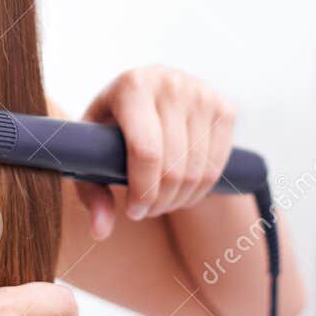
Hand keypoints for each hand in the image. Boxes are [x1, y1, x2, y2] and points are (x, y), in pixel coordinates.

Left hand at [78, 66, 237, 238]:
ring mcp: (202, 94)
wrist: (149, 92)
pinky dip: (201, 190)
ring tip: (162, 203)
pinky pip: (217, 165)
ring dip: (180, 199)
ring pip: (198, 170)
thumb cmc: (112, 128)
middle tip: (146, 211)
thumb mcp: (91, 152)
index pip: (146, 152)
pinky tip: (183, 192)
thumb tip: (101, 231)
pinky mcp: (224, 108)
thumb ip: (91, 193)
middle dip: (160, 202)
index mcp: (133, 86)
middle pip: (174, 166)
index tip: (133, 211)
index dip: (142, 191)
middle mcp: (170, 84)